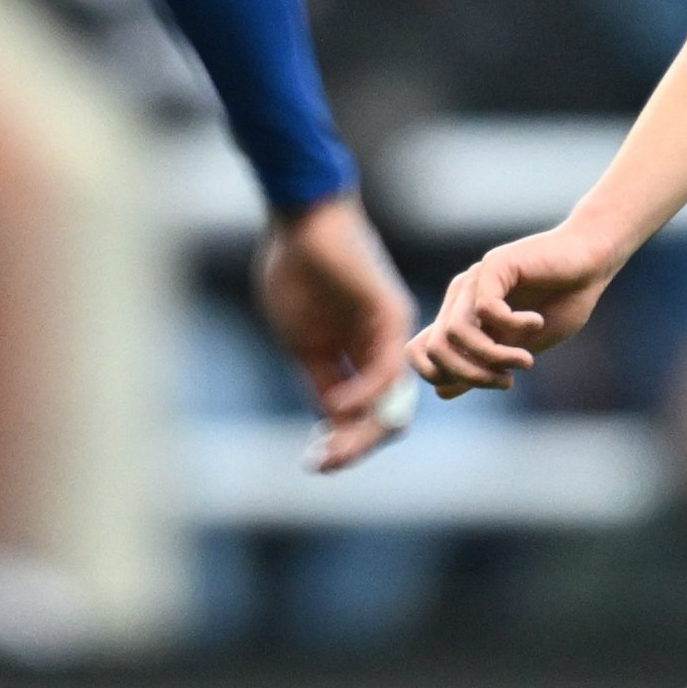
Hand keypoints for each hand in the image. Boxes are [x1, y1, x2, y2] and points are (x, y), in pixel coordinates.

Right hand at [254, 191, 415, 470]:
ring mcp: (389, 333)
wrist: (301, 220)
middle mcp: (381, 350)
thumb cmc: (295, 272)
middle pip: (384, 414)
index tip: (315, 464)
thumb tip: (332, 424)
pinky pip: (385, 367)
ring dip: (362, 430)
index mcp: (358, 357)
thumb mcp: (301, 342)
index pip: (365, 413)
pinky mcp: (391, 314)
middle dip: (355, 446)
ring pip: (390, 398)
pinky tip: (338, 407)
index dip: (343, 442)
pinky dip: (364, 394)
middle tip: (324, 466)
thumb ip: (320, 381)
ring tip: (333, 450)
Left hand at [409, 220, 619, 396]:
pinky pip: (486, 309)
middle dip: (468, 375)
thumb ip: (482, 366)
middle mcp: (460, 297)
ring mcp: (475, 280)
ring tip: (526, 361)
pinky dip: (513, 325)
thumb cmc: (561, 302)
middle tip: (507, 382)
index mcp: (460, 316)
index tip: (491, 382)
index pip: (419, 352)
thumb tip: (440, 391)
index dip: (442, 376)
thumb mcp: (518, 346)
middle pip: (434, 348)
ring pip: (455, 332)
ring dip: (492, 357)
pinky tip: (537, 322)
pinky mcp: (495, 264)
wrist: (591, 263)